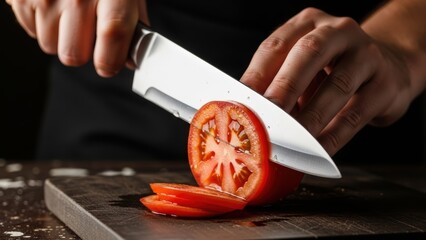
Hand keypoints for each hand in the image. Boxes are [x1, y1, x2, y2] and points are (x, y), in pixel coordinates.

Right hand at [6, 0, 148, 76]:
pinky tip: (54, 5)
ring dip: (61, 37)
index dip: (111, 59)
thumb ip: (133, 25)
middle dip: (82, 51)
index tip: (109, 66)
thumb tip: (130, 59)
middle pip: (74, 54)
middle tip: (88, 34)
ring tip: (69, 13)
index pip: (113, 33)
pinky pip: (32, 31)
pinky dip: (43, 24)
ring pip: (51, 46)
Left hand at [240, 8, 413, 155]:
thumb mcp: (302, 66)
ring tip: (289, 141)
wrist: (388, 68)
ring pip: (336, 86)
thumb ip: (277, 82)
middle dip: (283, 88)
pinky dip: (333, 136)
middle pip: (308, 55)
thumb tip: (244, 113)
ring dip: (309, 118)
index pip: (275, 46)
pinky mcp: (387, 84)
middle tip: (265, 117)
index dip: (256, 75)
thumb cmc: (331, 70)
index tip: (239, 103)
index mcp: (308, 24)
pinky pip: (356, 113)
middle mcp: (338, 32)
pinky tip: (316, 150)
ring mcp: (367, 55)